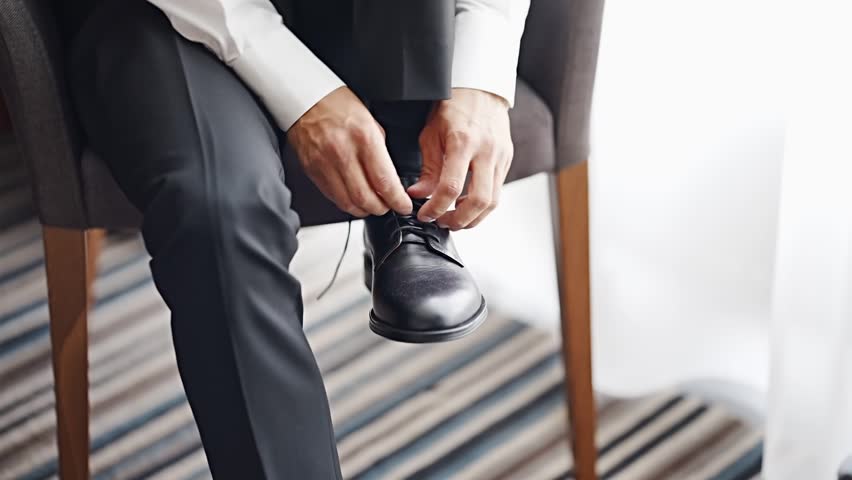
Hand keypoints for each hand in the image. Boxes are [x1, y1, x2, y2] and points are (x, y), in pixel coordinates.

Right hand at [288, 87, 412, 216]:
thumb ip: (380, 150)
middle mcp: (343, 152)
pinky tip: (354, 198)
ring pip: (348, 203)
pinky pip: (332, 196)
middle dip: (382, 208)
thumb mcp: (370, 120)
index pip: (384, 181)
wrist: (305, 98)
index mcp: (363, 137)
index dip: (397, 200)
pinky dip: (347, 203)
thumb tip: (390, 177)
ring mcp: (325, 163)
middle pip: (366, 198)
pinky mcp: (313, 170)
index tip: (404, 205)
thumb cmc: (338, 105)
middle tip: (389, 206)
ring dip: (364, 210)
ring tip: (373, 205)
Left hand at [408, 88, 512, 229]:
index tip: (424, 214)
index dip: (435, 208)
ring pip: (493, 201)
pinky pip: (497, 191)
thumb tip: (417, 195)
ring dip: (473, 218)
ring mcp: (501, 156)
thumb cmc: (453, 106)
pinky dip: (482, 205)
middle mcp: (486, 151)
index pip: (451, 187)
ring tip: (454, 219)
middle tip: (442, 223)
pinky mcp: (507, 160)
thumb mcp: (431, 133)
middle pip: (479, 201)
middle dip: (459, 220)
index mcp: (463, 142)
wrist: (481, 88)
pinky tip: (467, 206)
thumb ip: (427, 168)